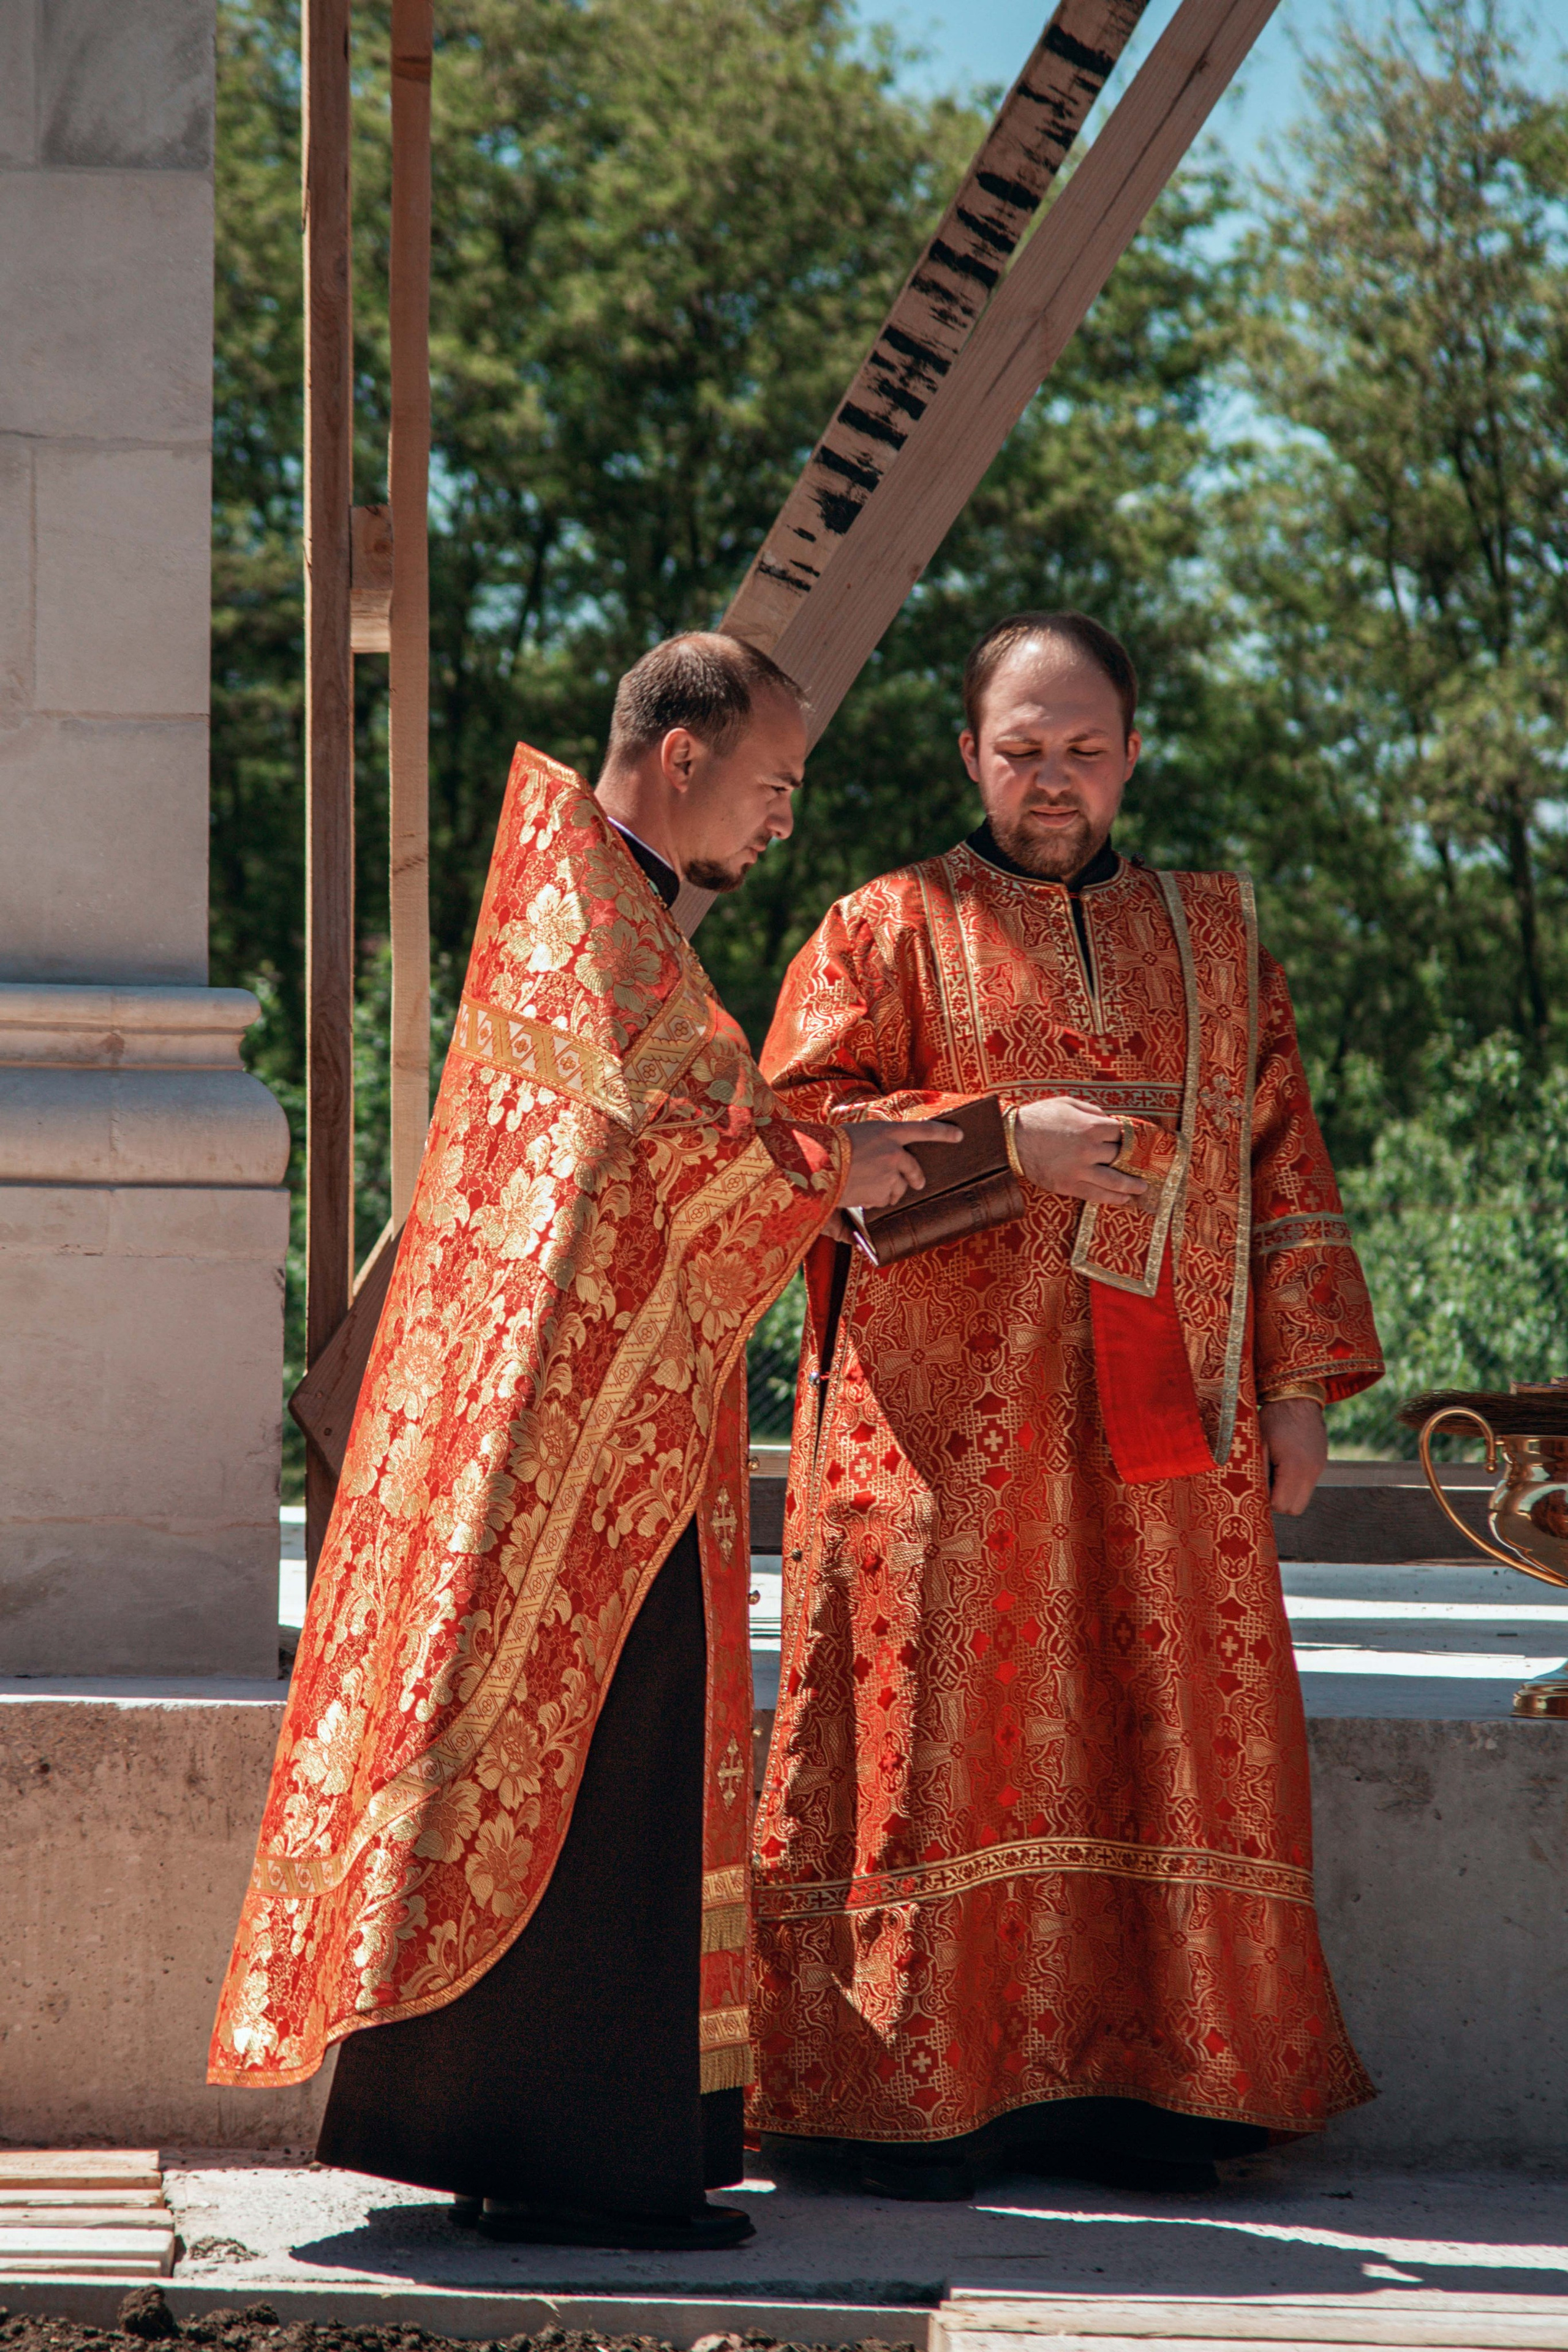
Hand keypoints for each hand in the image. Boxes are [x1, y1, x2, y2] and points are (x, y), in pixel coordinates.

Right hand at [839, 1118, 963, 1209]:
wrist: (816, 1162)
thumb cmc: (831, 1146)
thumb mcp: (858, 1136)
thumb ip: (877, 1145)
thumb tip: (886, 1161)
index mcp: (889, 1132)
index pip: (924, 1130)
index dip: (944, 1133)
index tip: (959, 1135)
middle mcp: (895, 1152)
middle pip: (914, 1169)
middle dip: (916, 1178)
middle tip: (918, 1184)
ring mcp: (890, 1174)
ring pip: (897, 1189)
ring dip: (888, 1191)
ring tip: (866, 1187)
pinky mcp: (882, 1192)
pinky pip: (884, 1200)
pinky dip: (874, 1201)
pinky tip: (859, 1195)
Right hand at [1011, 1097, 1147, 1203]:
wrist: (1012, 1139)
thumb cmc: (1040, 1117)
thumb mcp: (1068, 1103)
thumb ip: (1093, 1111)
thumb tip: (1111, 1121)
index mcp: (1091, 1127)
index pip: (1122, 1134)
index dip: (1129, 1138)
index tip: (1135, 1143)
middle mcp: (1089, 1149)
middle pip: (1121, 1157)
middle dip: (1133, 1161)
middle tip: (1144, 1166)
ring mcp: (1079, 1170)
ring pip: (1114, 1181)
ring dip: (1131, 1186)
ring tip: (1141, 1188)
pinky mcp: (1069, 1185)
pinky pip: (1096, 1195)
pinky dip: (1113, 1198)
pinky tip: (1124, 1199)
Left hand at [1262, 1398, 1327, 1515]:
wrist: (1297, 1397)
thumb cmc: (1273, 1418)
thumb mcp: (1259, 1445)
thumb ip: (1258, 1473)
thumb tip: (1253, 1497)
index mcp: (1294, 1467)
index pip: (1280, 1505)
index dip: (1265, 1500)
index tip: (1256, 1487)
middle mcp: (1311, 1471)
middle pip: (1294, 1509)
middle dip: (1278, 1502)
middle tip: (1265, 1483)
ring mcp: (1319, 1468)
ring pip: (1303, 1499)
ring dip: (1288, 1493)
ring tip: (1274, 1473)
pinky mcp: (1321, 1463)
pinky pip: (1308, 1485)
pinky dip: (1295, 1483)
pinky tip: (1284, 1465)